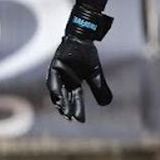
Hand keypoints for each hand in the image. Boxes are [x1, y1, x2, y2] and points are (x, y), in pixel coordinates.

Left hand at [46, 4, 113, 122]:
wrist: (83, 39)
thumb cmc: (87, 55)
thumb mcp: (96, 74)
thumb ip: (100, 88)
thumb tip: (106, 104)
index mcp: (74, 83)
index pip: (76, 99)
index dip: (78, 109)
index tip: (80, 120)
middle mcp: (64, 81)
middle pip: (66, 97)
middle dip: (67, 108)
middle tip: (70, 119)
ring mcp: (58, 74)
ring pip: (57, 90)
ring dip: (60, 100)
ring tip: (62, 110)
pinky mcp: (54, 66)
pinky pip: (53, 79)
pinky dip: (55, 88)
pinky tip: (58, 97)